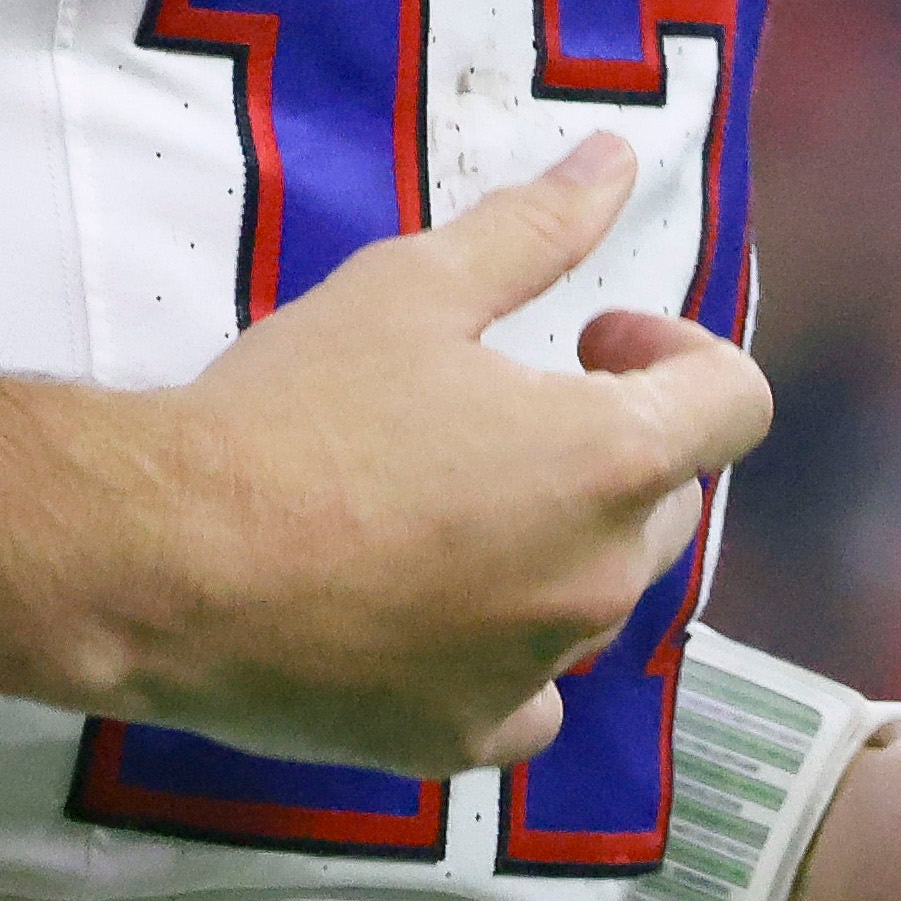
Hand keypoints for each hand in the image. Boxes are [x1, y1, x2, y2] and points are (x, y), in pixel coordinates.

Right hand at [0, 144, 769, 772]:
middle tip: (494, 413)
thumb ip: (533, 230)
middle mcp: (596, 578)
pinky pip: (526, 702)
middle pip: (667, 505)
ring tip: (437, 505)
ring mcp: (533, 671)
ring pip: (592, 601)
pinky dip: (499, 659)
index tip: (585, 343)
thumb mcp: (413, 288)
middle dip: (609, 450)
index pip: (735, 404)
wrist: (164, 559)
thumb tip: (617, 161)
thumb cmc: (291, 411)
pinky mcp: (458, 739)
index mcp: (608, 459)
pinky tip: (423, 616)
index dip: (677, 355)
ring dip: (551, 548)